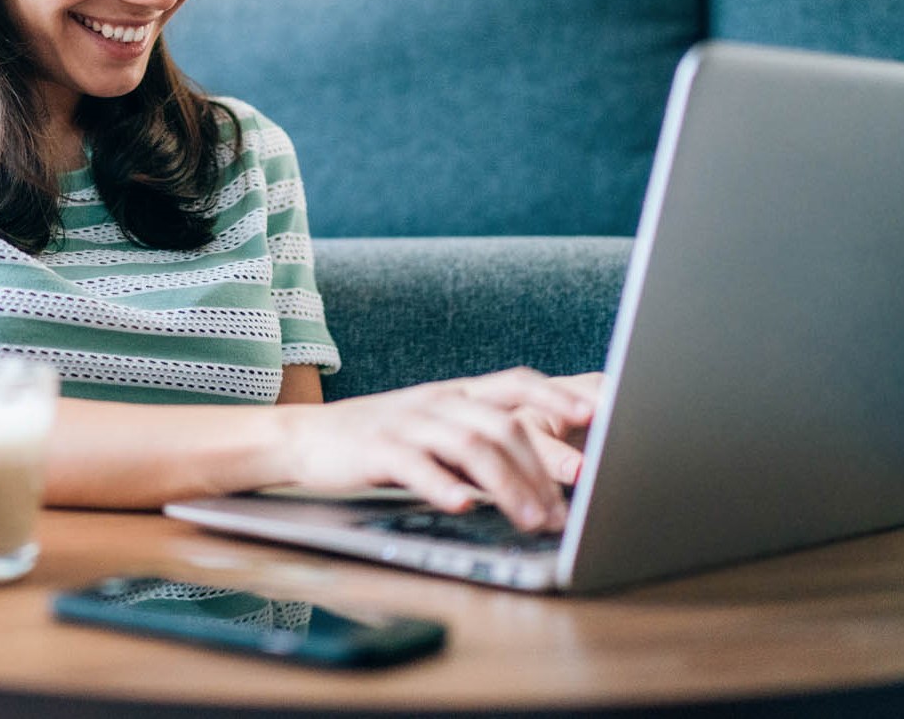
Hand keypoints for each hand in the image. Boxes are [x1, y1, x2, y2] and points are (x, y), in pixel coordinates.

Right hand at [281, 367, 601, 531]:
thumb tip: (546, 479)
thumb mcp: (437, 431)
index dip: (556, 395)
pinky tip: (461, 506)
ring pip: (469, 445)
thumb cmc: (385, 440)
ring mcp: (408, 422)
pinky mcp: (378, 448)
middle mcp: (438, 401)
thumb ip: (483, 444)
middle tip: (565, 509)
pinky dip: (442, 485)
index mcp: (457, 393)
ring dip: (507, 485)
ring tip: (530, 520)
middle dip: (541, 466)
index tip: (595, 416)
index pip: (516, 384)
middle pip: (502, 423)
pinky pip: (416, 464)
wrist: (308, 437)